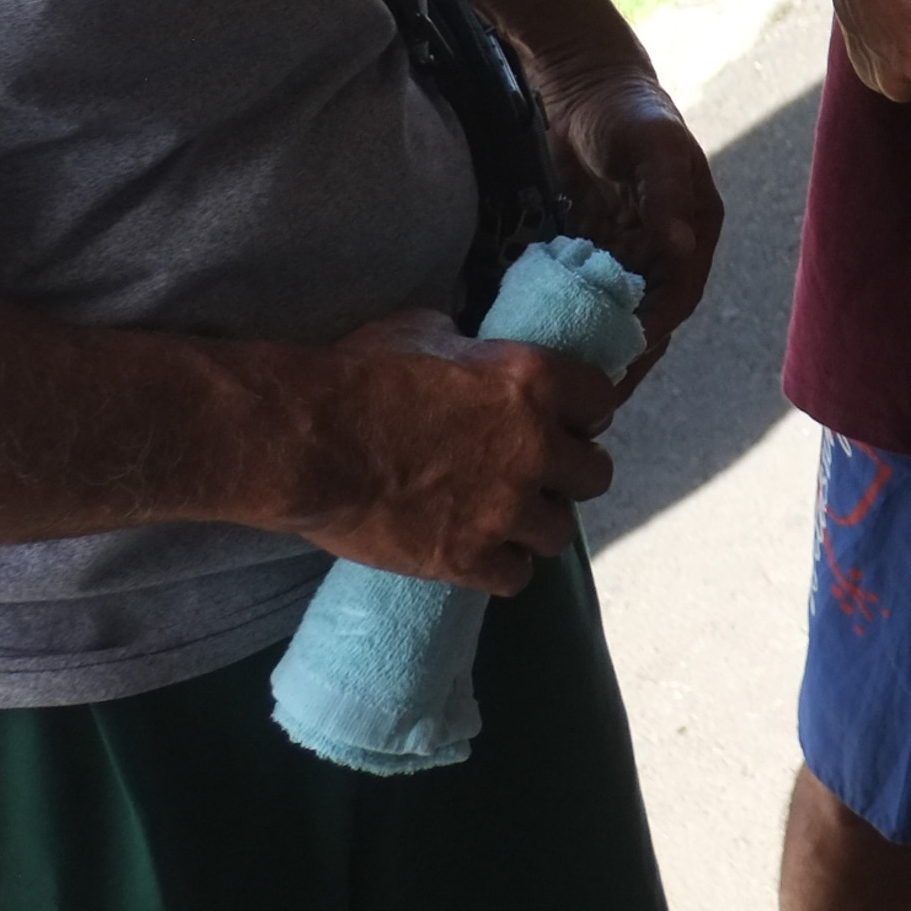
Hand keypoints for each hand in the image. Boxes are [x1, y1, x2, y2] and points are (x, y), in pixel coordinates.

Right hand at [284, 309, 616, 591]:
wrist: (309, 442)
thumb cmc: (360, 375)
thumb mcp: (429, 333)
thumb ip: (473, 351)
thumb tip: (478, 356)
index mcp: (533, 381)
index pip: (601, 401)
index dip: (582, 413)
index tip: (564, 421)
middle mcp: (534, 446)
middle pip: (594, 474)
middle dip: (568, 474)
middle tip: (537, 475)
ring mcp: (505, 508)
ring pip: (560, 532)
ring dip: (536, 525)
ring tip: (505, 519)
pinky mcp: (468, 558)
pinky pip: (516, 577)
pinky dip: (500, 567)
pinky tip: (479, 554)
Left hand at [537, 75, 720, 387]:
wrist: (585, 84)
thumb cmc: (629, 111)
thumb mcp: (653, 146)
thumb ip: (666, 192)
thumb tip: (681, 249)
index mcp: (694, 230)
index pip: (678, 296)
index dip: (653, 332)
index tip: (621, 363)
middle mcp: (665, 247)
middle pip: (647, 314)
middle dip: (621, 352)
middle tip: (584, 392)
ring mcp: (628, 249)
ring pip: (613, 310)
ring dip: (591, 340)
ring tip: (557, 378)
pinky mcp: (593, 245)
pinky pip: (581, 290)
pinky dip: (564, 313)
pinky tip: (534, 337)